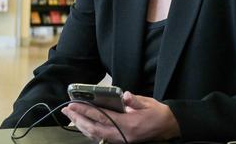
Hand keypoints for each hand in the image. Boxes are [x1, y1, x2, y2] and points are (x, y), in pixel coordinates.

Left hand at [61, 91, 179, 142]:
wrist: (168, 127)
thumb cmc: (158, 113)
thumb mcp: (148, 104)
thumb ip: (135, 100)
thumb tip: (125, 95)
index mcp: (129, 124)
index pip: (103, 117)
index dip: (87, 111)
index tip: (75, 104)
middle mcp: (122, 135)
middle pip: (94, 129)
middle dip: (79, 119)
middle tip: (67, 110)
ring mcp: (121, 140)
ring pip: (95, 135)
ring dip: (81, 126)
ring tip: (71, 117)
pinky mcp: (120, 141)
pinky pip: (100, 138)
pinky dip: (89, 132)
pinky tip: (83, 125)